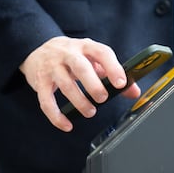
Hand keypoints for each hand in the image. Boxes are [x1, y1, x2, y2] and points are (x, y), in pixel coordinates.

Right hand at [19, 36, 140, 131]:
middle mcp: (68, 54)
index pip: (101, 52)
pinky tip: (66, 125)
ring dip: (79, 101)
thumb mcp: (93, 60)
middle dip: (93, 85)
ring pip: (64, 84)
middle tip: (103, 98)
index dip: (113, 68)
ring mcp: (52, 67)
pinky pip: (45, 100)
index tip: (121, 84)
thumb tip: (134, 92)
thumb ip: (113, 74)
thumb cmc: (73, 57)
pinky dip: (56, 115)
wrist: (39, 51)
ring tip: (90, 112)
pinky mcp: (40, 81)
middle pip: (80, 67)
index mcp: (85, 47)